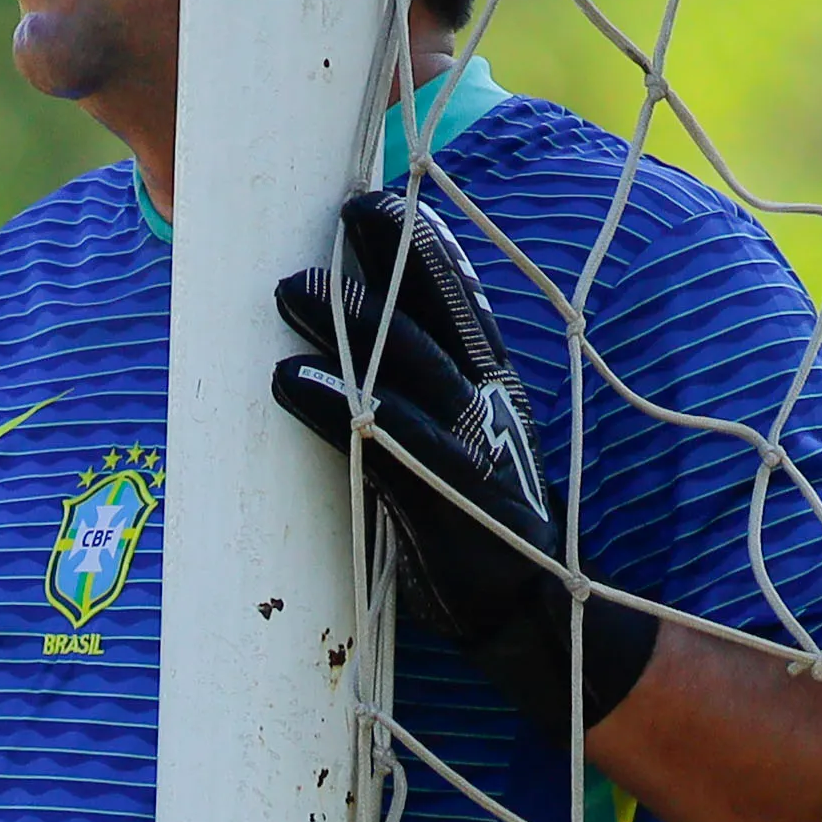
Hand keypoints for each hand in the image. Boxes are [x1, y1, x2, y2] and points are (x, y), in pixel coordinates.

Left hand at [269, 185, 656, 738]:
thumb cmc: (486, 531)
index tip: (374, 202)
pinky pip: (381, 441)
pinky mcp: (440, 501)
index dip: (421, 245)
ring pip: (401, 365)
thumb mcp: (469, 447)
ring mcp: (465, 450)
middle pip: (427, 315)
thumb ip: (431, 399)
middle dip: (379, 260)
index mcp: (494, 387)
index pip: (459, 299)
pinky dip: (334, 406)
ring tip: (286, 287)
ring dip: (342, 322)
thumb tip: (369, 351)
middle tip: (327, 217)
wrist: (534, 619)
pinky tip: (291, 380)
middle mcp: (484, 405)